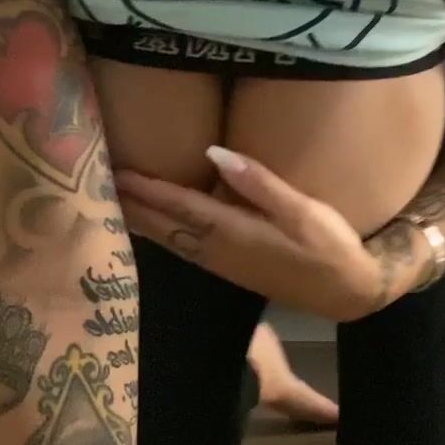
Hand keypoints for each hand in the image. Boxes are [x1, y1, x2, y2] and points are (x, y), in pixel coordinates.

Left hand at [115, 146, 386, 320]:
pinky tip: (149, 225)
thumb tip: (214, 152)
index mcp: (234, 232)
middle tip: (96, 181)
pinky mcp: (228, 269)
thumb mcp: (303, 209)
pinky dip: (159, 234)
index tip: (117, 169)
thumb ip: (258, 182)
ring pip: (168, 240)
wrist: (347, 292)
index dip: (146, 187)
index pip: (179, 205)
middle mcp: (219, 251)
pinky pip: (180, 248)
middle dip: (132, 204)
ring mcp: (221, 264)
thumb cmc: (330, 246)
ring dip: (140, 220)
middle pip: (164, 225)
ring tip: (113, 200)